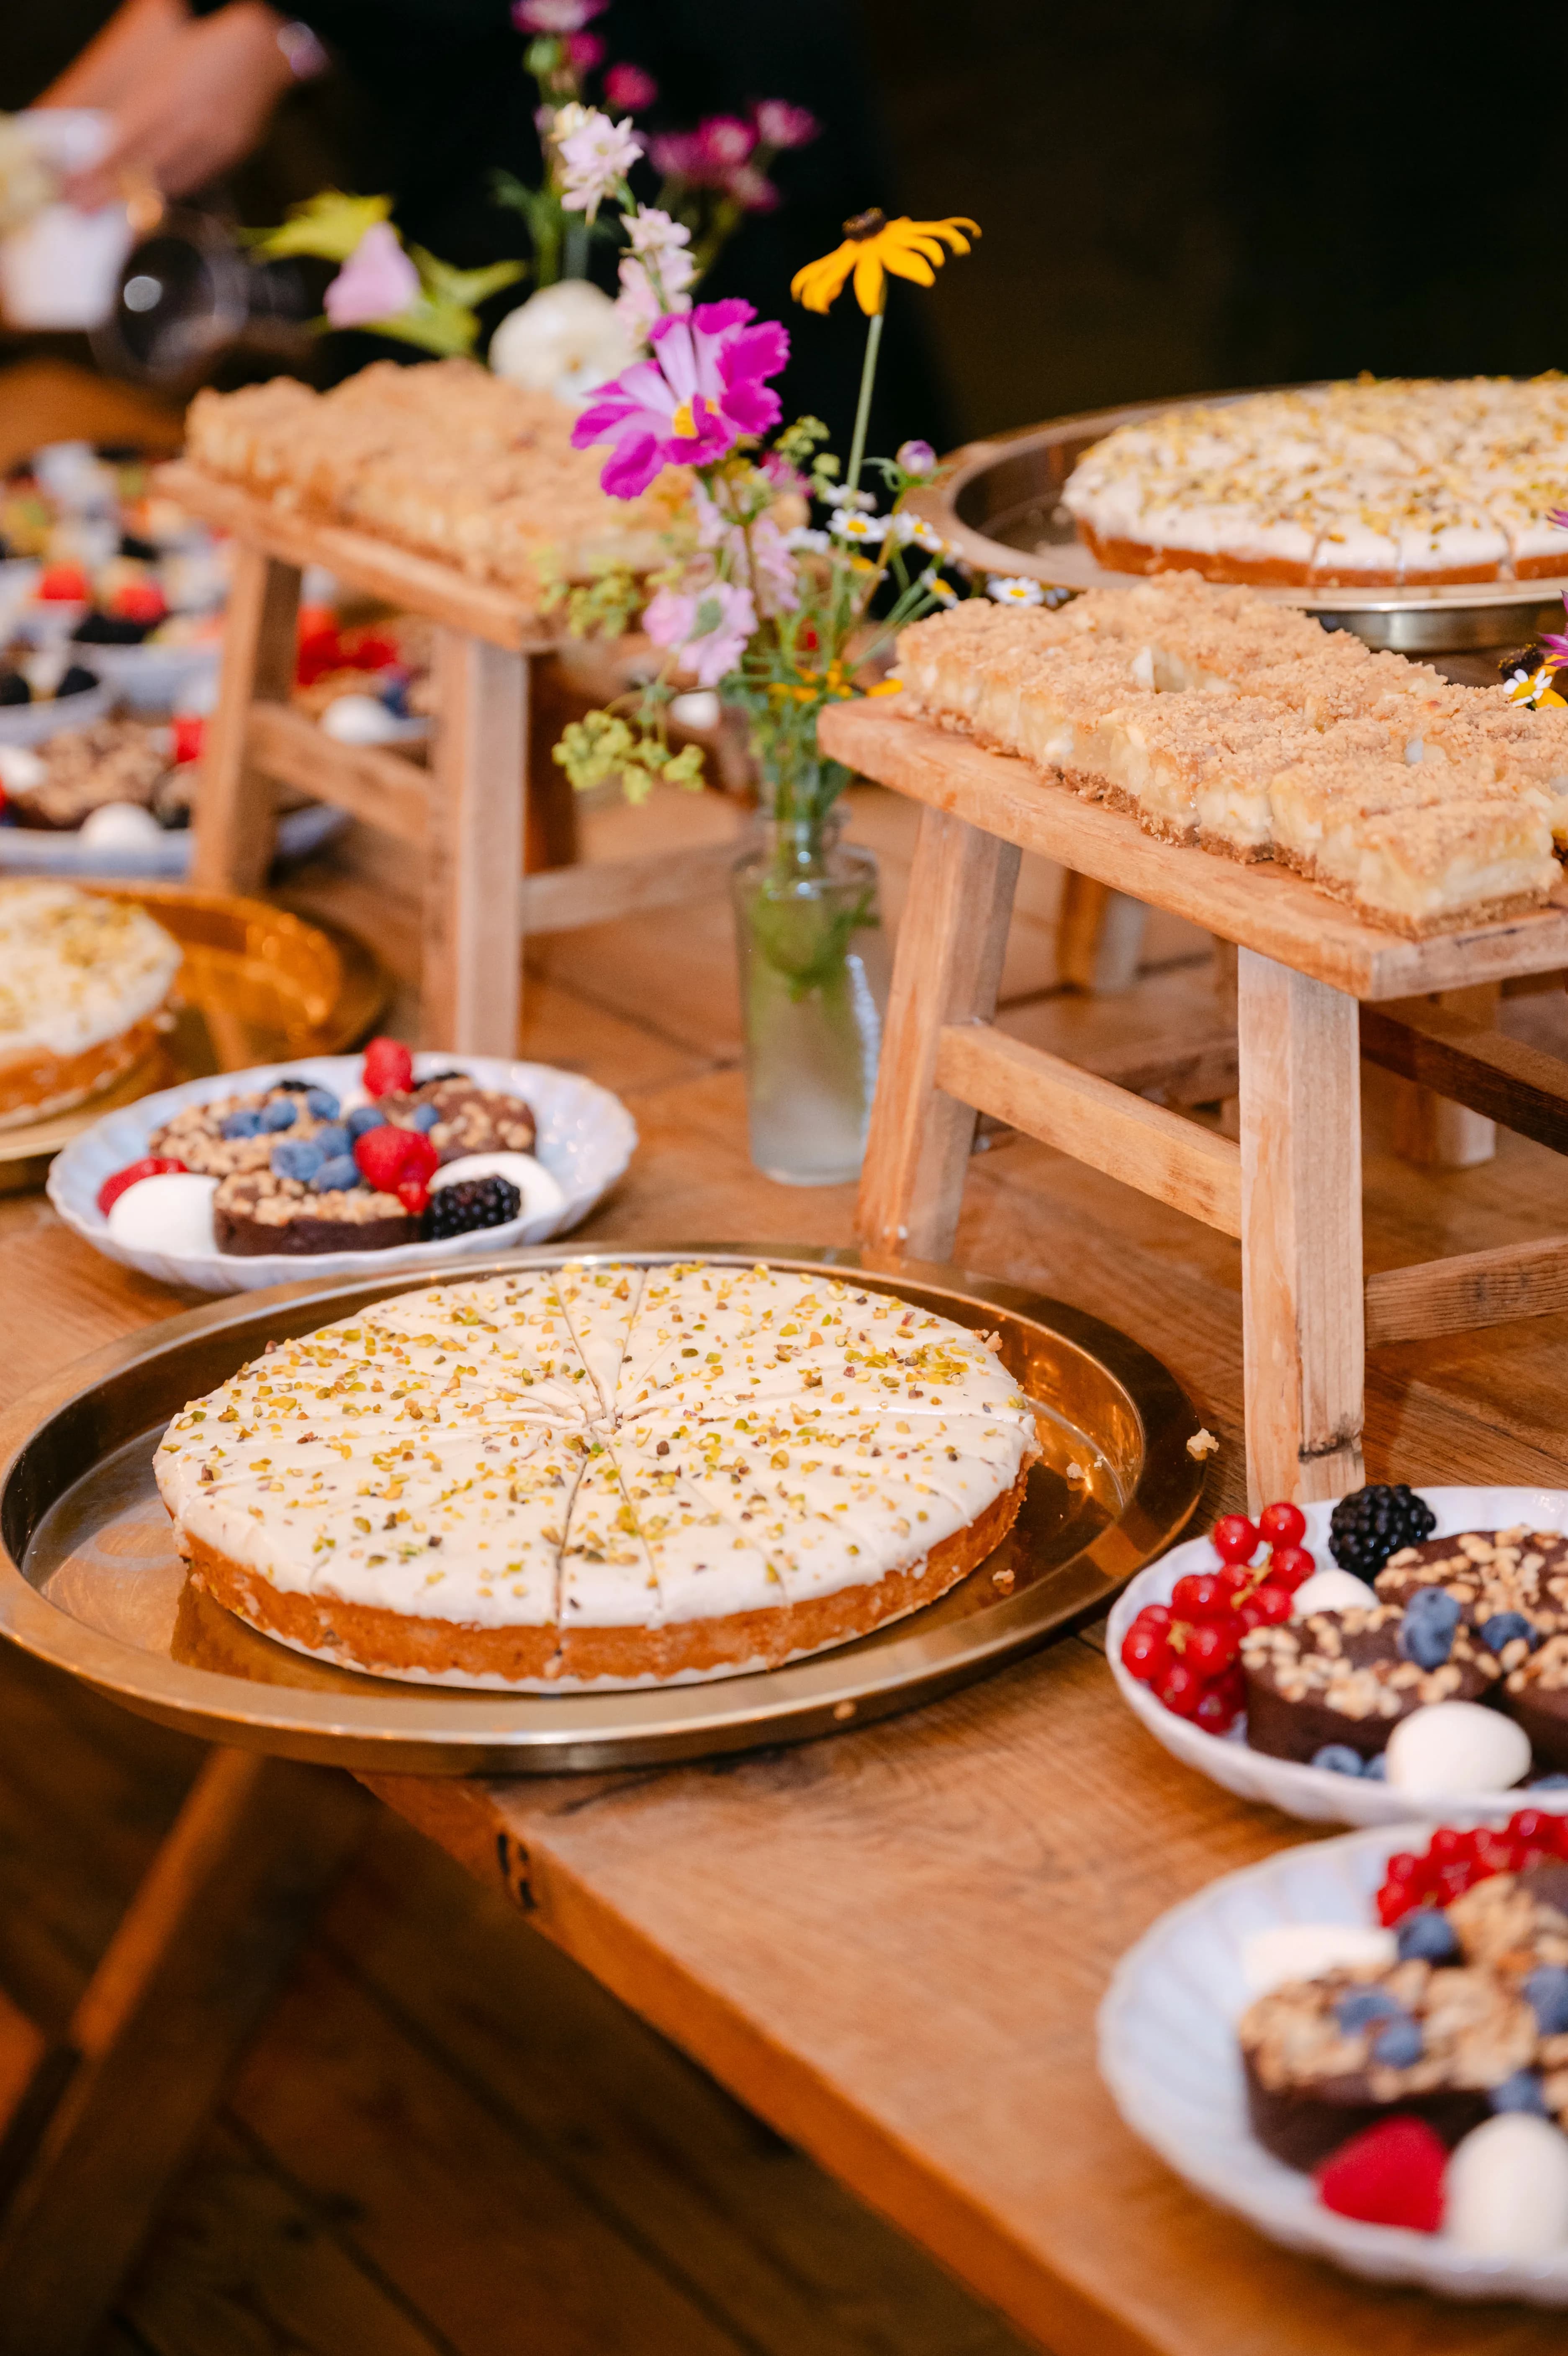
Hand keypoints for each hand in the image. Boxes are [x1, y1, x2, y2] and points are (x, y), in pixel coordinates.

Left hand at [64, 2, 296, 209]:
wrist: (259, 52)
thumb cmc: (201, 55)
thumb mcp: (159, 73)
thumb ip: (137, 111)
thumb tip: (109, 149)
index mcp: (167, 97)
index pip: (124, 144)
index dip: (97, 170)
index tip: (73, 188)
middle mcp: (191, 124)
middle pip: (144, 169)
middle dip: (110, 194)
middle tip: (83, 211)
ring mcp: (215, 143)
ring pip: (171, 182)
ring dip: (140, 204)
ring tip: (115, 220)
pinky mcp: (232, 154)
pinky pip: (196, 180)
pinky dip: (171, 194)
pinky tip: (154, 207)